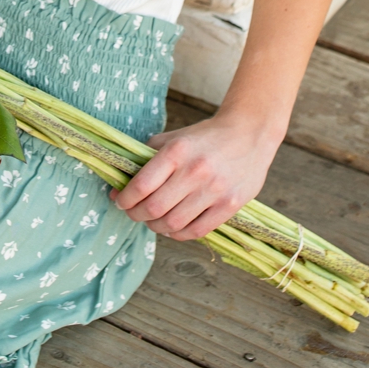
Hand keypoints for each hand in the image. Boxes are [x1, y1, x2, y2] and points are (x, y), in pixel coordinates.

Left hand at [114, 113, 280, 240]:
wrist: (249, 132)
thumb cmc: (204, 137)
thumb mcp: (173, 138)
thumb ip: (147, 156)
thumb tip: (121, 181)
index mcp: (176, 152)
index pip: (141, 186)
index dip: (124, 199)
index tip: (119, 200)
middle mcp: (195, 172)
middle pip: (154, 208)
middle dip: (135, 214)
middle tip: (132, 212)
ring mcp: (215, 190)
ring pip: (174, 223)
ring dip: (155, 226)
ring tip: (152, 221)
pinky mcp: (231, 205)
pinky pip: (198, 231)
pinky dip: (179, 234)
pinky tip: (172, 228)